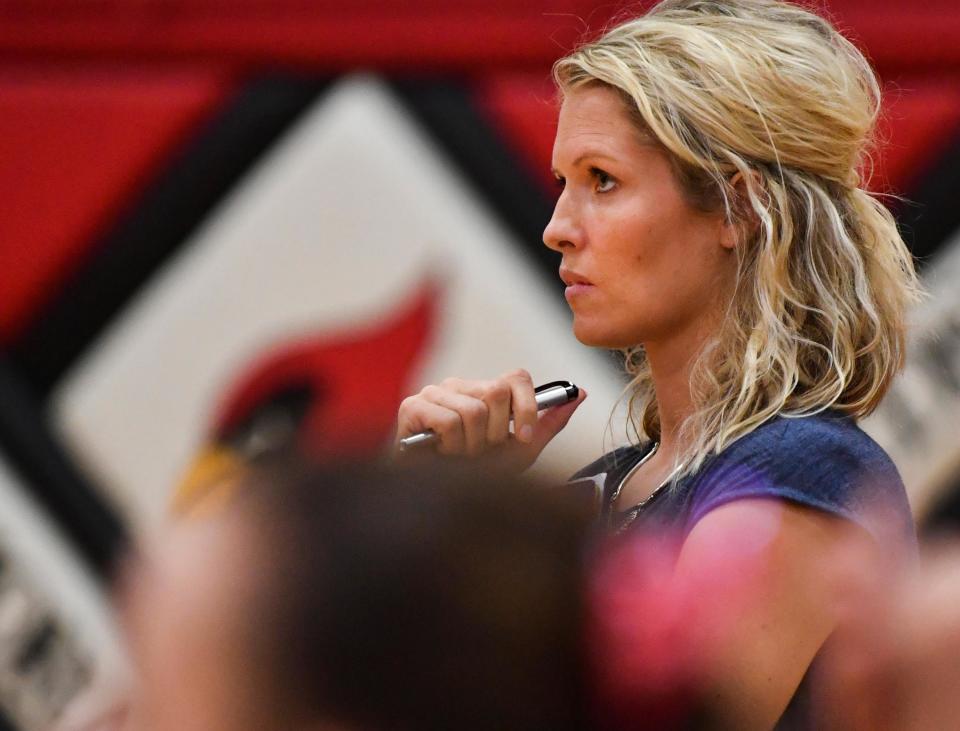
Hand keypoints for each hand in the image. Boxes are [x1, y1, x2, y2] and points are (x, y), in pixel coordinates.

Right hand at [395, 369, 586, 470]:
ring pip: (474, 410)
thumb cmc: (473, 475)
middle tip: (483, 452)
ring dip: (473, 447)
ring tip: (460, 458)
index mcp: (484, 391)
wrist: (432, 500)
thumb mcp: (518, 452)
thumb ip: (548, 424)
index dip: (528, 407)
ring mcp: (434, 393)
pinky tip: (442, 455)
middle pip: (496, 392)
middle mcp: (459, 386)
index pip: (516, 376)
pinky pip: (448, 421)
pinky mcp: (413, 406)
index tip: (525, 438)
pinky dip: (452, 447)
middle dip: (497, 433)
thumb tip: (579, 394)